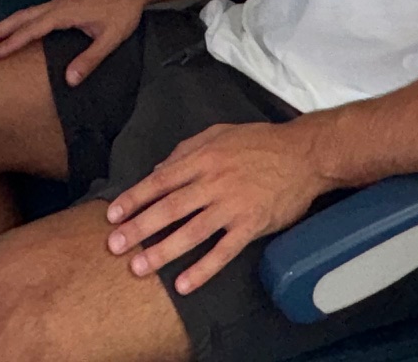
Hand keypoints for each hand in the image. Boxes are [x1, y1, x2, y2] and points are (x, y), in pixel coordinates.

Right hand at [0, 0, 153, 85]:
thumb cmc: (122, 11)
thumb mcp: (109, 39)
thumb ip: (89, 59)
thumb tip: (69, 80)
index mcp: (64, 13)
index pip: (31, 30)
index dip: (11, 43)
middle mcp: (57, 5)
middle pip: (20, 17)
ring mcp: (59, 2)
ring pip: (26, 12)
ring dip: (6, 24)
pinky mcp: (64, 2)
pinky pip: (35, 11)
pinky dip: (20, 20)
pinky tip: (18, 27)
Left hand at [104, 121, 330, 294]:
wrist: (304, 154)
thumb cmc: (260, 142)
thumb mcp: (220, 134)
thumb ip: (187, 149)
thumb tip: (158, 169)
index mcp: (204, 158)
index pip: (161, 181)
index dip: (135, 198)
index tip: (113, 215)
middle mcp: (214, 182)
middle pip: (169, 208)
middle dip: (139, 227)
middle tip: (115, 246)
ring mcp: (232, 205)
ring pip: (191, 232)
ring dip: (163, 251)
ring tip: (140, 267)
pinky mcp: (251, 225)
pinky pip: (223, 252)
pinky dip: (203, 269)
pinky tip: (184, 284)